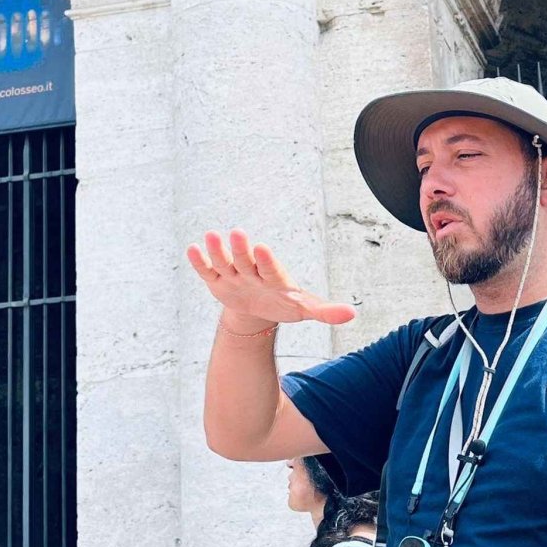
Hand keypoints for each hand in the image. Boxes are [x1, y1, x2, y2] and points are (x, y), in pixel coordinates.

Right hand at [187, 230, 356, 328]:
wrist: (260, 309)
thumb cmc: (285, 304)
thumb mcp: (305, 309)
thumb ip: (325, 311)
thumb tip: (352, 314)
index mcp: (275, 278)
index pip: (271, 268)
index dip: (267, 260)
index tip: (263, 247)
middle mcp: (253, 273)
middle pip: (247, 261)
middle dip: (242, 249)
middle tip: (237, 232)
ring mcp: (235, 277)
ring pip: (225, 263)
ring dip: (218, 251)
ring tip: (210, 236)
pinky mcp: (219, 283)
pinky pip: (208, 272)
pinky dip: (200, 262)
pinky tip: (193, 249)